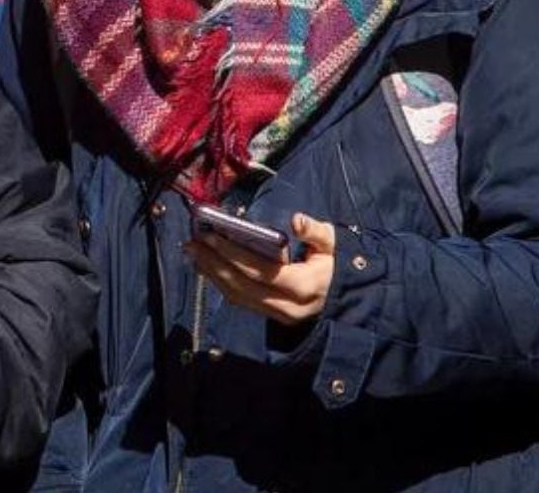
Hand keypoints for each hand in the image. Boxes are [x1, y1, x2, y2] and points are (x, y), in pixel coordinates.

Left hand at [186, 212, 337, 325]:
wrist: (346, 299)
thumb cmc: (338, 266)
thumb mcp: (334, 245)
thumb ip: (316, 231)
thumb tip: (296, 220)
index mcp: (305, 286)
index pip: (262, 271)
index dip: (234, 254)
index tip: (211, 236)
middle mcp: (289, 306)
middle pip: (243, 286)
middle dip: (214, 264)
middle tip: (192, 243)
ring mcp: (279, 315)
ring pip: (238, 297)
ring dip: (212, 275)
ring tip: (193, 253)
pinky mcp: (272, 317)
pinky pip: (241, 302)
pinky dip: (221, 284)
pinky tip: (207, 268)